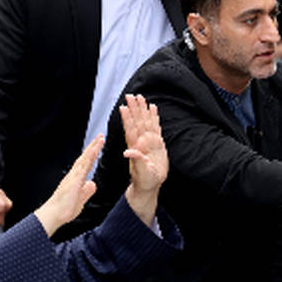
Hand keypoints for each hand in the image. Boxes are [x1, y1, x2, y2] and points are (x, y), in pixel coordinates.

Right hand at [34, 136, 102, 235]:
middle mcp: (74, 175)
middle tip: (101, 136)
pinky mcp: (73, 180)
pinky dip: (88, 158)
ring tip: (100, 139)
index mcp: (76, 179)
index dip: (93, 155)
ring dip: (92, 148)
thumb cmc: (64, 209)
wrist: (54, 215)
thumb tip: (93, 184)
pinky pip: (82, 166)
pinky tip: (93, 151)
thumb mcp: (81, 200)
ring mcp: (73, 177)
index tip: (98, 146)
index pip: (87, 164)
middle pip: (86, 158)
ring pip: (84, 159)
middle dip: (93, 147)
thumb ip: (87, 192)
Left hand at [121, 94, 167, 225]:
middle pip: (137, 122)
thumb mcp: (141, 172)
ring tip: (141, 97)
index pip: (130, 130)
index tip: (123, 107)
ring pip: (145, 122)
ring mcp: (149, 142)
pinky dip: (154, 117)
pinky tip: (153, 108)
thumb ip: (136, 160)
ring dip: (143, 110)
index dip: (127, 118)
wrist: (150, 185)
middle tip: (131, 95)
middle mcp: (141, 142)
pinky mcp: (157, 144)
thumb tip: (128, 151)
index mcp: (136, 147)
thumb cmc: (144, 181)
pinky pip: (155, 127)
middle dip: (135, 109)